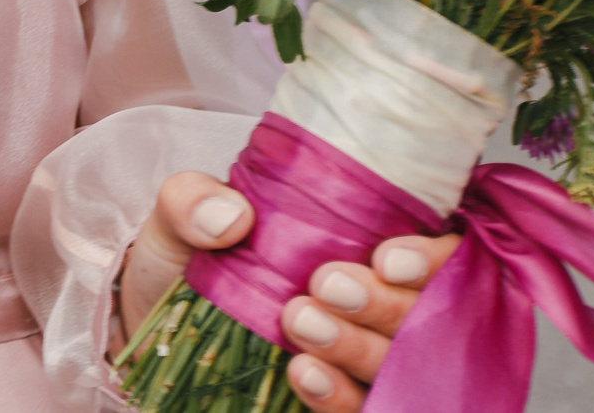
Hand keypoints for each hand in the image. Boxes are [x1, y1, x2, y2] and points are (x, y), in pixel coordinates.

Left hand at [121, 174, 457, 410]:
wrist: (153, 316)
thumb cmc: (188, 255)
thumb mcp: (180, 215)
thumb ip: (194, 200)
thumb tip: (229, 216)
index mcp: (368, 241)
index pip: (440, 253)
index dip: (431, 258)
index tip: (387, 259)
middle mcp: (382, 301)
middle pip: (428, 314)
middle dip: (385, 302)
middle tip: (327, 286)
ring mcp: (365, 355)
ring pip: (398, 364)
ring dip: (356, 346)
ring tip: (299, 322)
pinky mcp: (341, 397)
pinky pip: (362, 407)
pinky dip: (339, 395)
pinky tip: (305, 373)